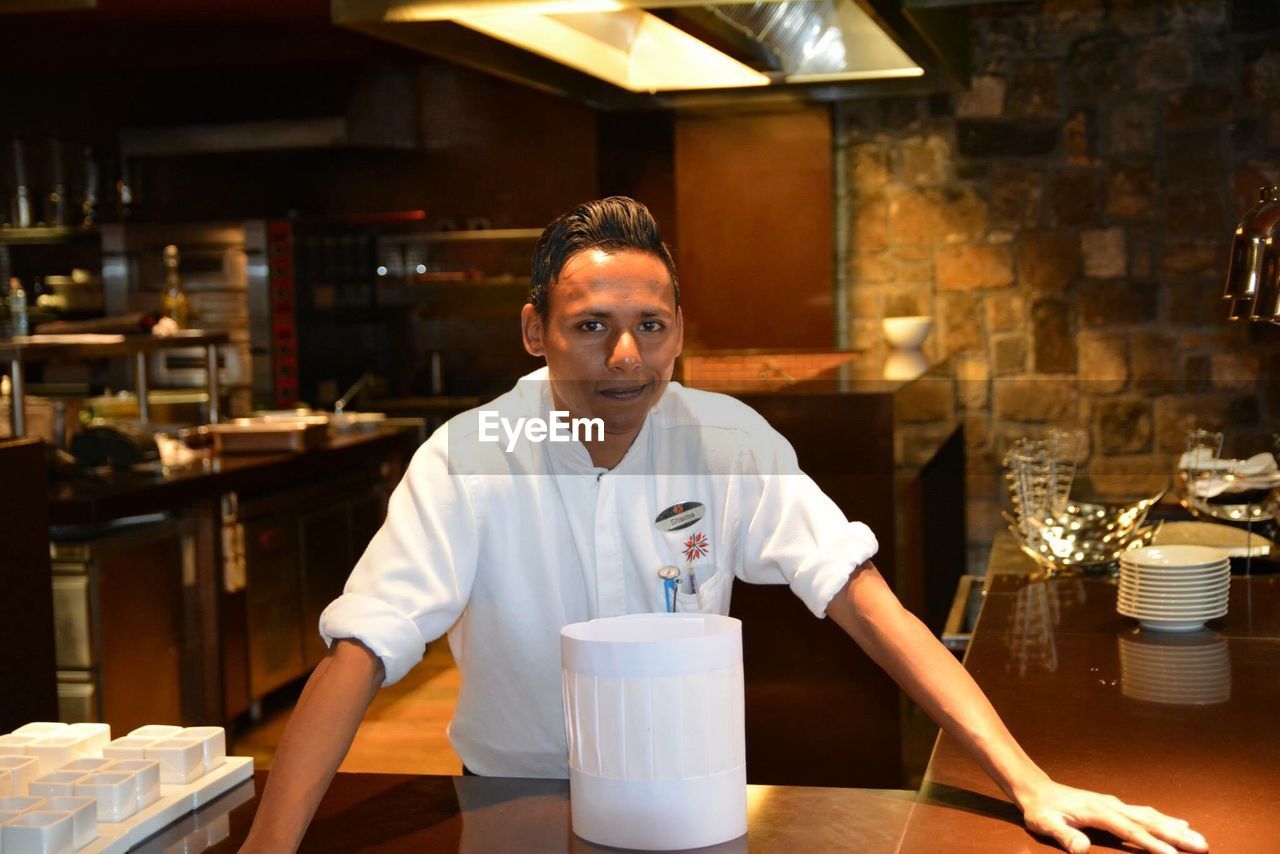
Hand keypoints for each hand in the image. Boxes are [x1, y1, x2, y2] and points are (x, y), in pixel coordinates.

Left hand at [1017, 780, 1207, 852]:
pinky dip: (1163, 820)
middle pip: (1148, 821)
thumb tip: (1081, 849)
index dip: (1152, 844)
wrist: (1036, 789)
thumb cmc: (1041, 809)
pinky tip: (1178, 824)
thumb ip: (1064, 836)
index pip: (1130, 831)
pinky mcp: (1114, 807)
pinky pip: (1144, 814)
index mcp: (1098, 811)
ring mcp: (1114, 805)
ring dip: (1174, 827)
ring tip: (1198, 838)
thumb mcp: (1046, 823)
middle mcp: (1111, 805)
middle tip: (1203, 846)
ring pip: (1150, 816)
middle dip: (1175, 835)